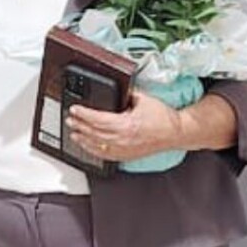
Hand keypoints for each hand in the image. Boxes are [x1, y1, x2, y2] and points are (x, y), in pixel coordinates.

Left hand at [66, 89, 182, 162]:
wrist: (176, 133)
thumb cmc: (163, 118)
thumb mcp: (143, 99)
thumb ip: (127, 94)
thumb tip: (116, 90)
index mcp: (126, 124)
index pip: (98, 119)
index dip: (84, 114)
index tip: (74, 109)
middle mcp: (123, 138)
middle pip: (94, 132)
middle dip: (80, 125)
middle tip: (70, 120)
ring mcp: (124, 149)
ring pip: (97, 145)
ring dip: (83, 139)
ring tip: (73, 133)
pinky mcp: (127, 155)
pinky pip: (105, 155)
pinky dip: (93, 151)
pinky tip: (86, 147)